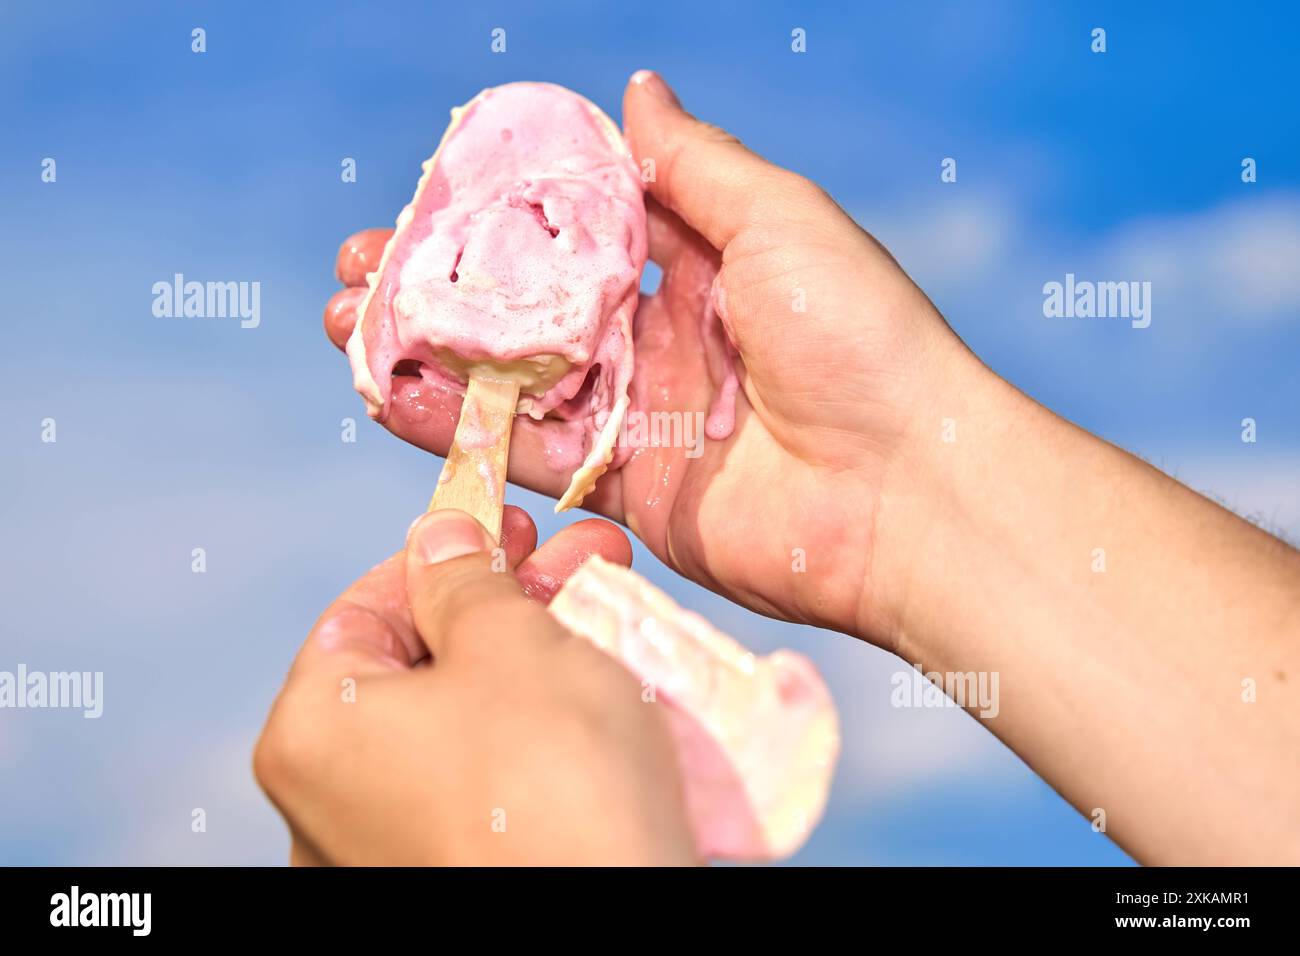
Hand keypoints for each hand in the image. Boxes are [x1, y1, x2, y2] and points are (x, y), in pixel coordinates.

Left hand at [254, 507, 696, 864]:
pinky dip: (531, 737)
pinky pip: (484, 785)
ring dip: (529, 664)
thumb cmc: (554, 777)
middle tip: (576, 565)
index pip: (363, 608)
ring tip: (604, 624)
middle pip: (418, 666)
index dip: (444, 555)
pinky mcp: (448, 875)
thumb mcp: (510, 642)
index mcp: (312, 732)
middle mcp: (328, 802)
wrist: (614, 919)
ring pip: (459, 725)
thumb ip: (465, 579)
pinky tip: (594, 704)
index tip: (512, 527)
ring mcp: (385, 850)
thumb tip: (440, 537)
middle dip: (506, 605)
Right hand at [323, 71, 973, 647]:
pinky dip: (462, 431)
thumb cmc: (862, 339)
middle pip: (530, 303)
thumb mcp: (782, 220)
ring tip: (350, 328)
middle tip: (359, 270)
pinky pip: (533, 455)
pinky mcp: (633, 489)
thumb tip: (635, 88)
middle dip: (442, 286)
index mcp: (703, 265)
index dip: (499, 210)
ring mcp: (645, 416)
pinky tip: (392, 400)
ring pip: (516, 378)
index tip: (422, 196)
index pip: (578, 225)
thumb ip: (696, 166)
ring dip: (430, 354)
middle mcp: (666, 337)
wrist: (907, 494)